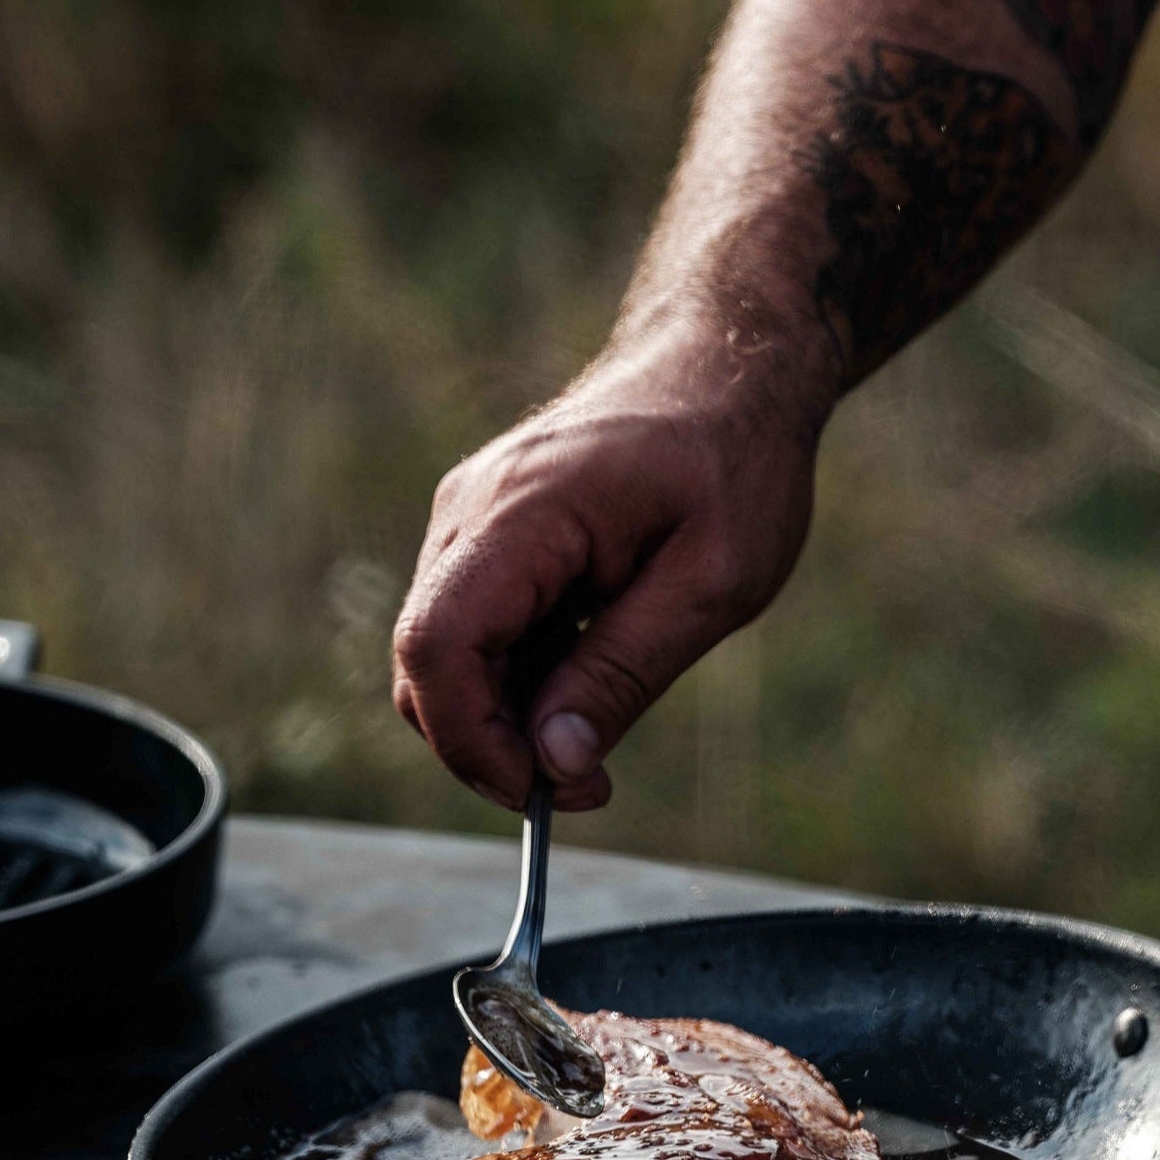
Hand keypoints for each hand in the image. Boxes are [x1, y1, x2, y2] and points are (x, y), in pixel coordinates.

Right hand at [392, 319, 822, 811]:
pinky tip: (587, 682)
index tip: (546, 791)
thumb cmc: (734, 464)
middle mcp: (470, 512)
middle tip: (587, 783)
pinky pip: (474, 630)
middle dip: (489, 745)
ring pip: (445, 655)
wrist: (727, 368)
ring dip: (506, 717)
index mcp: (521, 513)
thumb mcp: (711, 585)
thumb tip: (553, 763)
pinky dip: (516, 679)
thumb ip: (625, 673)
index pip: (436, 645)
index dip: (473, 739)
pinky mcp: (488, 536)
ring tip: (597, 732)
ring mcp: (470, 520)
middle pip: (424, 663)